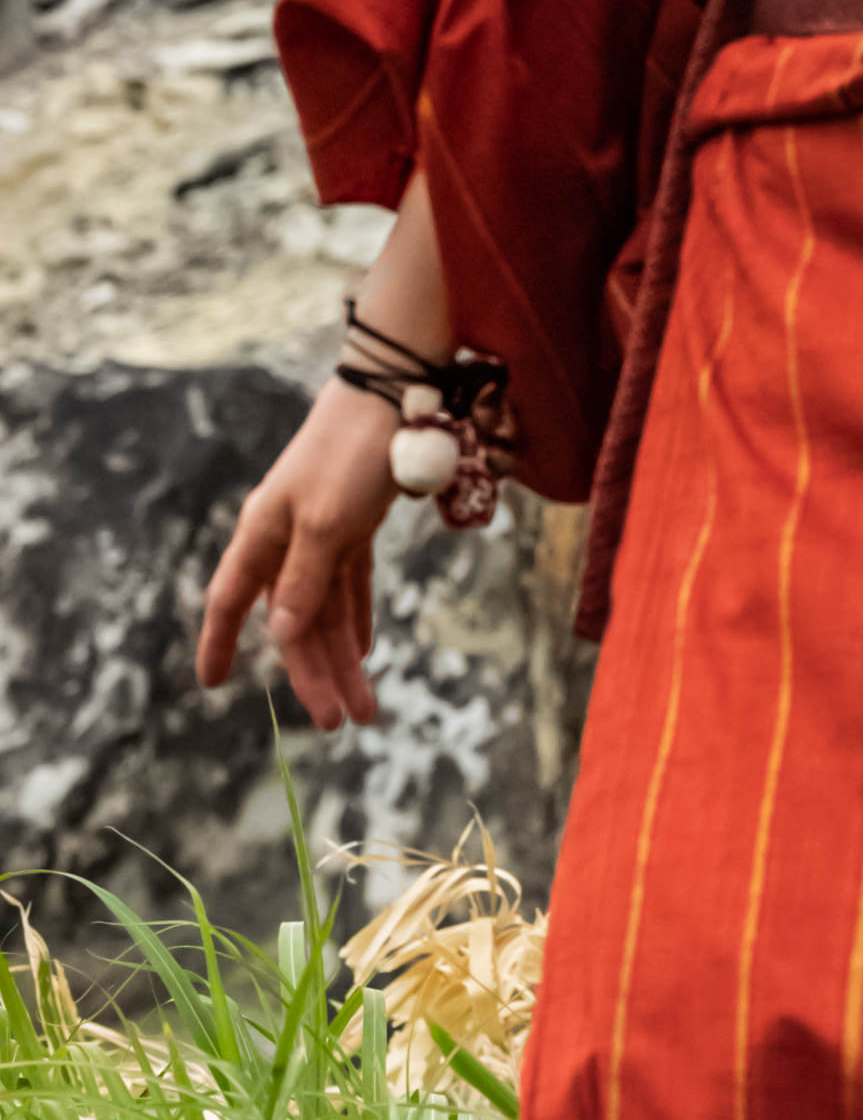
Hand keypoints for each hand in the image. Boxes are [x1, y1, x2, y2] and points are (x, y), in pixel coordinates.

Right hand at [195, 377, 405, 730]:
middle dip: (315, 673)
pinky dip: (357, 619)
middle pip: (293, 620)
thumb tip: (281, 635)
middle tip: (340, 721)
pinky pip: (351, 587)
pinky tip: (365, 652)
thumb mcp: (324, 522)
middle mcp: (286, 538)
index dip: (218, 642)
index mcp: (263, 534)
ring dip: (344, 657)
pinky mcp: (355, 526)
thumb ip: (303, 580)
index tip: (211, 683)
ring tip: (365, 707)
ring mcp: (321, 532)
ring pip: (326, 610)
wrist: (393, 397)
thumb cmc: (349, 454)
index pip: (230, 599)